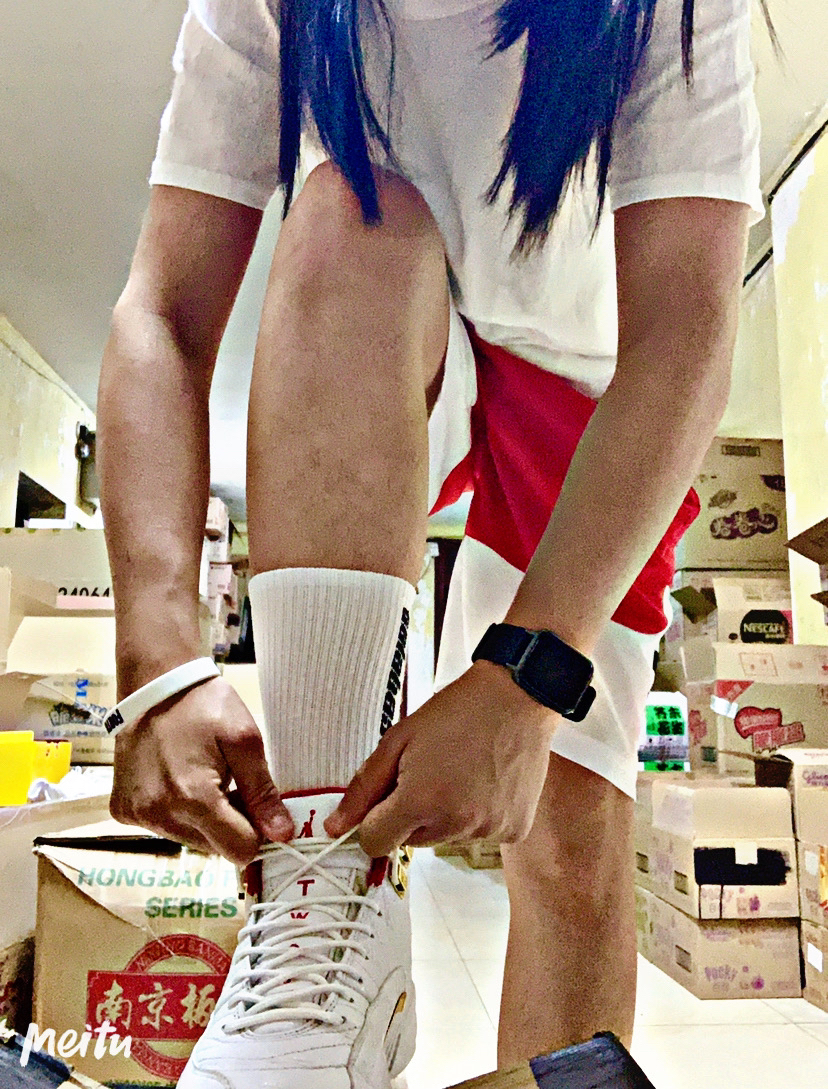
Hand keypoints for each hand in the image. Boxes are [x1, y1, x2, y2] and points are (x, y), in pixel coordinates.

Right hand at [110, 676, 293, 863]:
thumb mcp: (244, 741)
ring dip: (204, 820)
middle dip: (230, 824)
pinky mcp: (122, 811)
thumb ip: (262, 792)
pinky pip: (162, 828)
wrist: (155, 684)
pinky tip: (177, 779)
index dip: (256, 832)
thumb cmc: (205, 706)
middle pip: (214, 848)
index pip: (239, 851)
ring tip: (202, 777)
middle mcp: (159, 815)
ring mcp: (137, 815)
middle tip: (229, 783)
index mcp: (193, 798)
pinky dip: (176, 812)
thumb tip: (282, 835)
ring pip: (190, 841)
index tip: (256, 804)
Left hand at [325, 661, 557, 856]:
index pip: (375, 844)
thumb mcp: (398, 740)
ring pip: (445, 837)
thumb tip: (336, 826)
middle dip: (410, 814)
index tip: (382, 803)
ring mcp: (487, 830)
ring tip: (460, 773)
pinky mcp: (513, 830)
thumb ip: (364, 788)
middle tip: (428, 773)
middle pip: (410, 842)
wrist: (517, 697)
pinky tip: (483, 781)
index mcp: (421, 801)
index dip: (372, 823)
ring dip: (444, 815)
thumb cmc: (458, 711)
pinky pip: (478, 834)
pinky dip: (476, 815)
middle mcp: (455, 824)